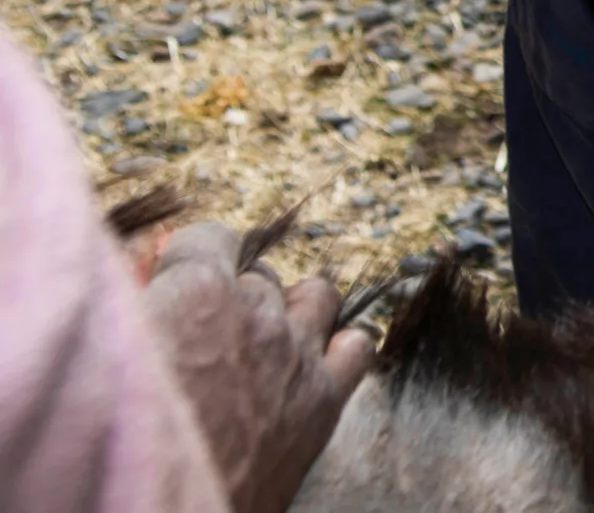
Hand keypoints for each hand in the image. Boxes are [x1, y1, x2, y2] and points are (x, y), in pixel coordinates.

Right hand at [138, 222, 375, 512]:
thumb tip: (141, 285)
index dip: (193, 256)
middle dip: (235, 294)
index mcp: (196, 292)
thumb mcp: (105, 352)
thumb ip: (133, 308)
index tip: (182, 272)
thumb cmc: (114, 436)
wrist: (156, 510)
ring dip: (292, 309)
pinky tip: (315, 361)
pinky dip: (339, 347)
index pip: (210, 237)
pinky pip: (357, 347)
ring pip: (315, 296)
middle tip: (209, 329)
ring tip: (265, 336)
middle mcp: (256, 312)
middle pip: (257, 276)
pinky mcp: (323, 400)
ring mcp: (296, 354)